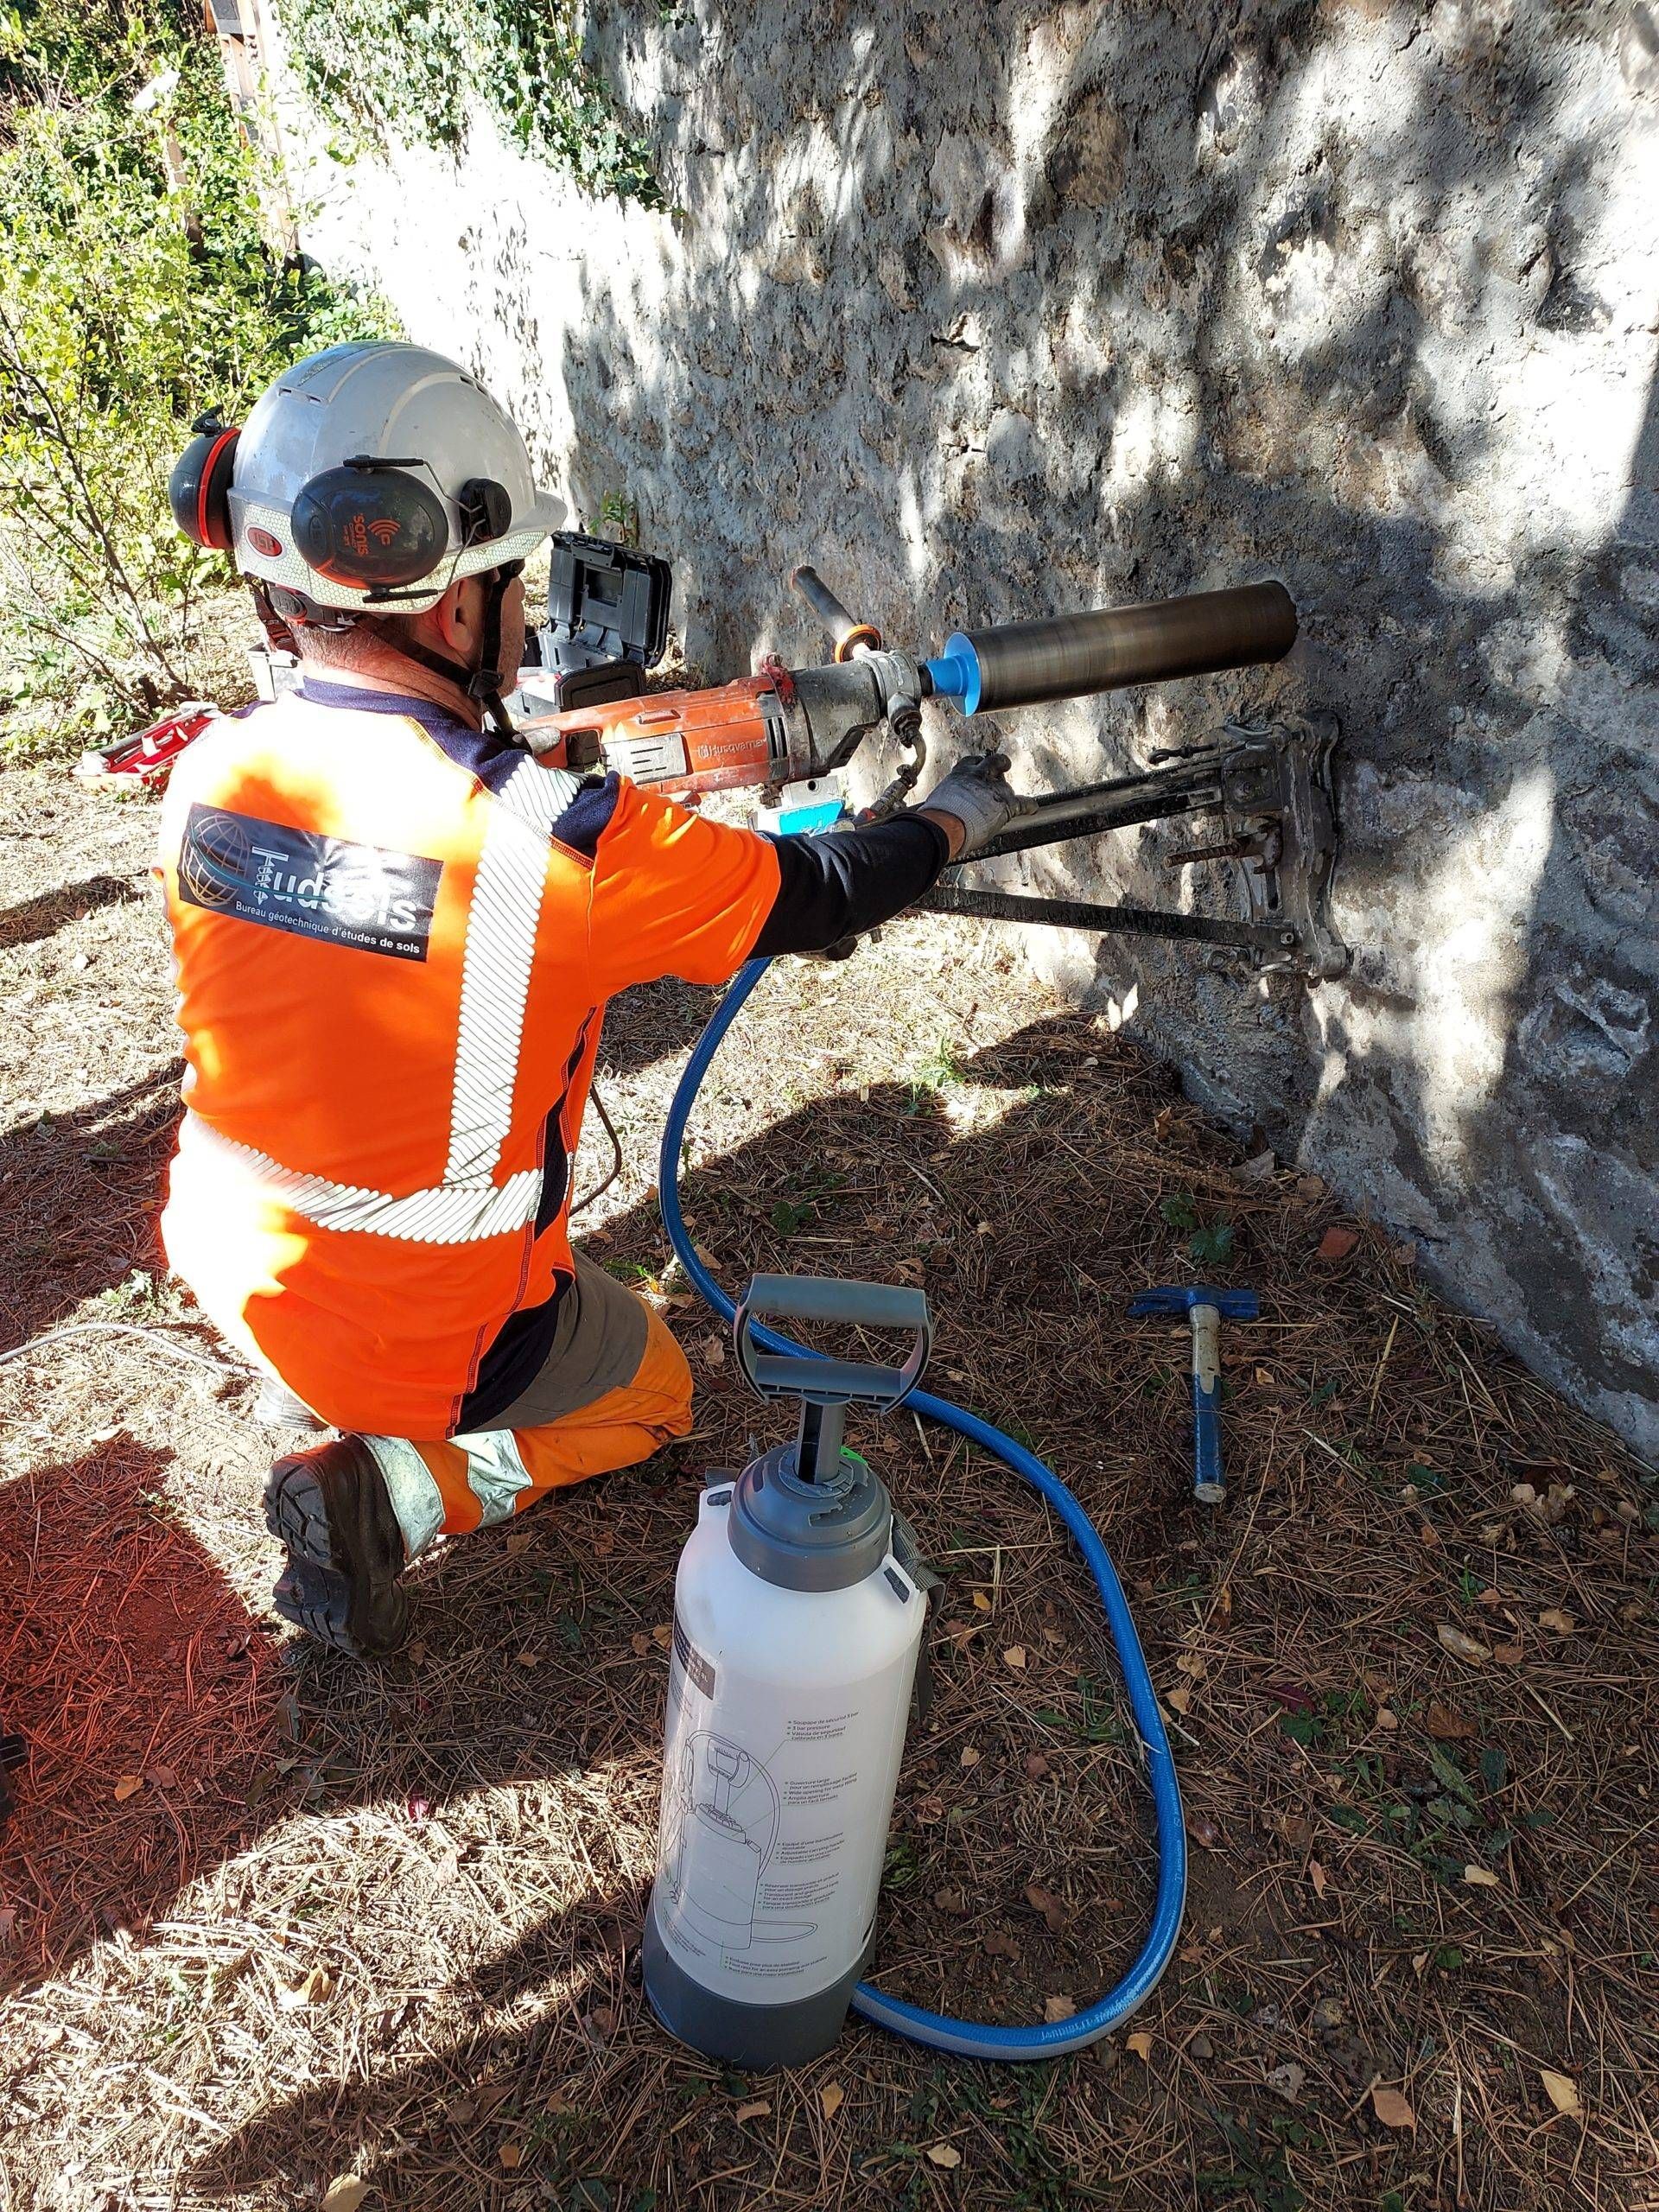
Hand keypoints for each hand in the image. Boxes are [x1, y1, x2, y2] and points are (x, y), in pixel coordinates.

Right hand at [915, 750, 1036, 858]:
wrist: (945, 824)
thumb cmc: (936, 817)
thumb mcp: (938, 798)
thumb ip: (947, 798)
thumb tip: (939, 811)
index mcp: (960, 773)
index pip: (972, 762)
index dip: (977, 765)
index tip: (978, 768)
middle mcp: (979, 775)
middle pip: (994, 762)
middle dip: (999, 764)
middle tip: (1002, 766)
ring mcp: (995, 788)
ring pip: (1007, 784)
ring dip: (1007, 792)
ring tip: (1009, 796)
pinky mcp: (1006, 803)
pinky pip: (1024, 802)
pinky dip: (1029, 806)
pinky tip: (1032, 808)